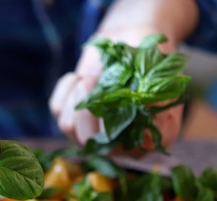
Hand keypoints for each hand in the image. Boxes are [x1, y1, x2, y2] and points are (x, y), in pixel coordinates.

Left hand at [49, 29, 183, 152]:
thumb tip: (144, 103)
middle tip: (97, 75)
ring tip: (95, 72)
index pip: (123, 146)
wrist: (132, 39)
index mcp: (148, 139)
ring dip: (79, 93)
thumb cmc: (152, 56)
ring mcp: (90, 133)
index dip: (113, 118)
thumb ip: (156, 92)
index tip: (117, 88)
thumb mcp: (159, 70)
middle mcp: (117, 144)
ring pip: (68, 125)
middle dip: (88, 105)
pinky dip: (67, 87)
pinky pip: (57, 109)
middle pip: (88, 140)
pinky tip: (81, 76)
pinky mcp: (70, 117)